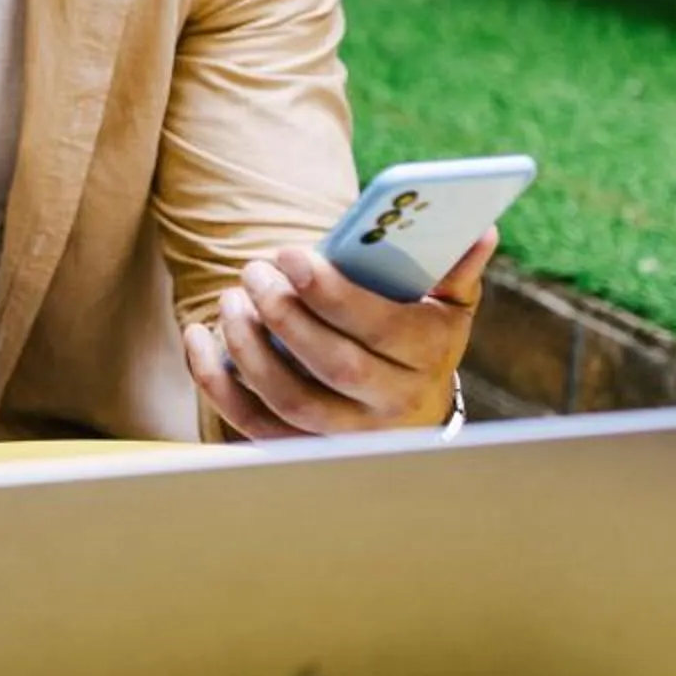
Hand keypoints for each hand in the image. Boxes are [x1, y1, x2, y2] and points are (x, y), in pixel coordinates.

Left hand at [182, 228, 492, 439]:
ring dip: (249, 347)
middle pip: (332, 365)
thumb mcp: (447, 305)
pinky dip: (218, 384)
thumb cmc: (421, 337)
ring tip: (230, 298)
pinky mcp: (304, 449)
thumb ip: (456, 267)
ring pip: (289, 399)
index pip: (379, 328)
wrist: (412, 410)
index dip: (330, 293)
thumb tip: (477, 226)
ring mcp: (347, 436)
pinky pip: (253, 423)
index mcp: (427, 357)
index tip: (290, 255)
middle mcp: (391, 405)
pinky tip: (199, 338)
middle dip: (285, 314)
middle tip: (253, 270)